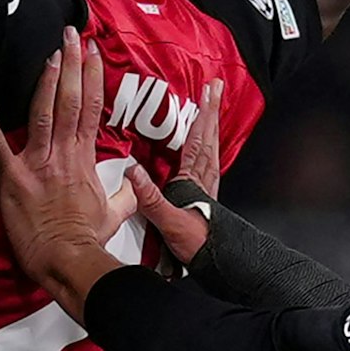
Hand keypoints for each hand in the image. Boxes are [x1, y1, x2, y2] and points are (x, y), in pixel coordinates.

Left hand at [0, 28, 134, 311]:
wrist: (66, 260)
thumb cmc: (87, 240)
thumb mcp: (116, 214)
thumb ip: (127, 193)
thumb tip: (137, 182)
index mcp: (86, 160)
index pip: (93, 109)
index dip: (93, 77)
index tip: (92, 51)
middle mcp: (63, 155)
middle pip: (71, 101)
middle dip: (72, 65)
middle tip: (71, 34)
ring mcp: (37, 164)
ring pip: (43, 114)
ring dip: (46, 83)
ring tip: (50, 55)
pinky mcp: (12, 179)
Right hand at [126, 78, 222, 264]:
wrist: (216, 263)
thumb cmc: (196, 244)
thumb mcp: (168, 221)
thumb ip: (150, 197)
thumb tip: (133, 171)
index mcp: (192, 180)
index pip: (197, 140)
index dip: (201, 114)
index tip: (207, 91)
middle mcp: (202, 180)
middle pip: (208, 138)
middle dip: (210, 111)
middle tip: (215, 87)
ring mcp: (205, 188)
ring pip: (210, 149)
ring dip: (210, 127)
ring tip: (210, 109)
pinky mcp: (205, 197)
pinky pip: (207, 164)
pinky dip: (207, 149)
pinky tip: (203, 149)